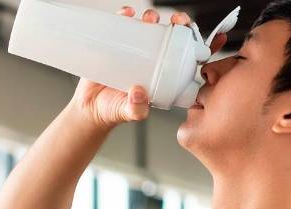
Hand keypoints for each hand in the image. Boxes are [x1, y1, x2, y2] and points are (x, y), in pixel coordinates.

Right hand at [70, 6, 227, 128]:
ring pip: (149, 27)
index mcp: (162, 76)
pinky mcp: (116, 45)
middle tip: (176, 22)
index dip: (195, 43)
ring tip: (149, 19)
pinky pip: (123, 25)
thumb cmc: (113, 111)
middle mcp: (151, 60)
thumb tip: (139, 93)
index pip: (185, 56)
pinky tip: (126, 14)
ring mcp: (134, 51)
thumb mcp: (129, 112)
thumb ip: (136, 109)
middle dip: (178, 23)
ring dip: (152, 17)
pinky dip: (125, 15)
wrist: (88, 108)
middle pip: (170, 36)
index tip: (202, 35)